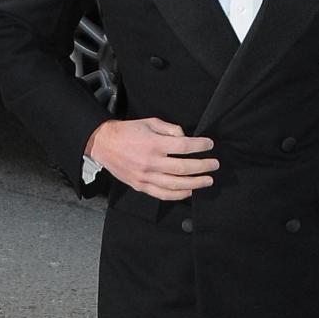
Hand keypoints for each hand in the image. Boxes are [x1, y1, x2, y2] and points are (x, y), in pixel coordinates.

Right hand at [88, 117, 218, 200]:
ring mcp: (145, 176)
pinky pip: (162, 194)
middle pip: (184, 168)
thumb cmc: (128, 131)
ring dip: (195, 183)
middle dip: (203, 167)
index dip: (200, 146)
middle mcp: (151, 162)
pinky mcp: (140, 186)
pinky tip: (189, 191)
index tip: (209, 145)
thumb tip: (185, 137)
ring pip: (176, 185)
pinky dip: (178, 195)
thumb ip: (170, 129)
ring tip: (208, 180)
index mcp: (154, 144)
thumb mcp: (150, 122)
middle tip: (214, 165)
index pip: (184, 146)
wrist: (103, 144)